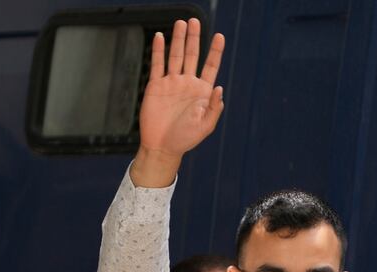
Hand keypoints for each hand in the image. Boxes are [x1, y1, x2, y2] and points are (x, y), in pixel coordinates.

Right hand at [137, 18, 225, 162]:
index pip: (210, 66)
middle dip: (194, 38)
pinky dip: (158, 51)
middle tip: (194, 21)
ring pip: (175, 56)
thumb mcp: (205, 126)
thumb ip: (214, 108)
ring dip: (178, 40)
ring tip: (180, 23)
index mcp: (202, 92)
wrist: (162, 146)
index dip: (215, 51)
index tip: (219, 36)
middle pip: (192, 55)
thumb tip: (220, 88)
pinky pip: (157, 65)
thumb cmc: (186, 139)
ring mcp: (171, 83)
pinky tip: (160, 37)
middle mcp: (187, 83)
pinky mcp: (156, 86)